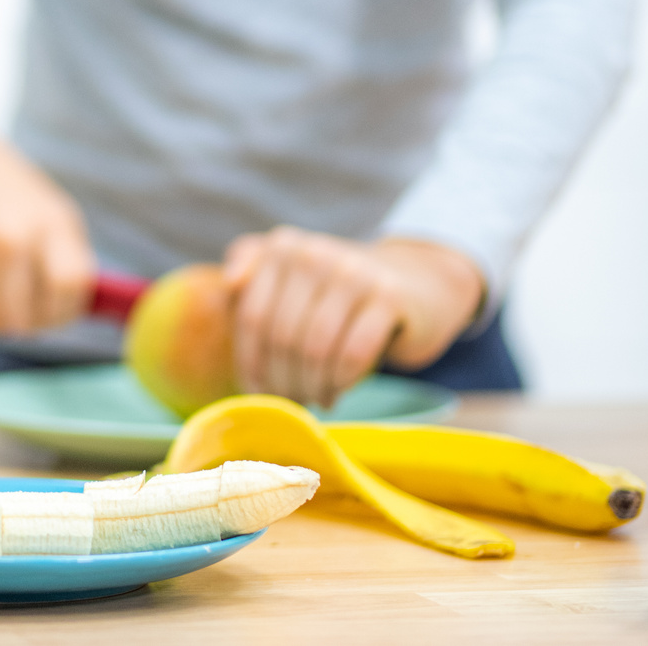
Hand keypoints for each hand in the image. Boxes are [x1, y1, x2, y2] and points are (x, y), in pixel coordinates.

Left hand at [222, 228, 483, 408]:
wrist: (418, 284)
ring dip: (311, 385)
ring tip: (314, 398)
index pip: (253, 317)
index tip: (258, 391)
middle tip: (293, 400)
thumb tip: (228, 281)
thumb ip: (254, 272)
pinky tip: (337, 391)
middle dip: (284, 379)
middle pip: (283, 336)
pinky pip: (353, 355)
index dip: (252, 362)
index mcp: (282, 247)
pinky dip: (340, 382)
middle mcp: (314, 253)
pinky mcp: (389, 297)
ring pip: (315, 349)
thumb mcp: (294, 276)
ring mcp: (353, 272)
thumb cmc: (339, 294)